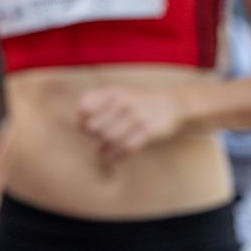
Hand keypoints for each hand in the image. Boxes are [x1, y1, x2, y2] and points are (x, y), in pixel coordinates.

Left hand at [75, 83, 193, 165]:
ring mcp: (136, 116)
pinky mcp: (148, 130)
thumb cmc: (140, 100)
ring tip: (103, 154)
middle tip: (95, 144)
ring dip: (103, 151)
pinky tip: (116, 159)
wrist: (172, 102)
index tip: (84, 131)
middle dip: (92, 139)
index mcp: (114, 92)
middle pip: (96, 127)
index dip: (81, 122)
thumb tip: (78, 125)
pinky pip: (127, 147)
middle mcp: (123, 102)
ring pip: (110, 139)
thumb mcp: (120, 93)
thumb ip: (99, 102)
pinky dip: (118, 156)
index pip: (85, 106)